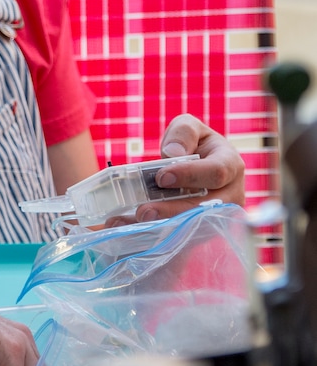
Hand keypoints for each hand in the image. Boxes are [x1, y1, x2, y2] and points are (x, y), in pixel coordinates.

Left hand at [107, 114, 244, 224]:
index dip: (189, 175)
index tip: (161, 178)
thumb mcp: (190, 128)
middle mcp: (232, 195)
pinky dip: (159, 235)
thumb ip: (183, 133)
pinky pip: (184, 237)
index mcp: (231, 165)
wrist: (200, 166)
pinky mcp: (205, 231)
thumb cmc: (196, 145)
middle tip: (143, 211)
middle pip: (206, 207)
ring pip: (195, 227)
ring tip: (135, 223)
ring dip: (164, 228)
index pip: (216, 172)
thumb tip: (172, 153)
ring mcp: (221, 218)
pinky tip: (134, 231)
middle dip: (173, 210)